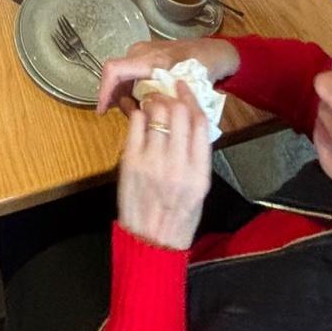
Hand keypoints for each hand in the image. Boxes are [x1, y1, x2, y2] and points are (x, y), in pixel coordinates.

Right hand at [97, 37, 240, 114]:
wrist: (216, 52)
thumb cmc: (204, 67)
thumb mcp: (185, 88)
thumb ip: (163, 100)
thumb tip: (140, 114)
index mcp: (150, 59)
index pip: (114, 69)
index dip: (104, 91)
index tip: (103, 111)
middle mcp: (141, 52)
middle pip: (117, 76)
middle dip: (118, 99)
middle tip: (132, 118)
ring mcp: (143, 52)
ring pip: (123, 77)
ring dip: (126, 96)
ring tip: (140, 112)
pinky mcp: (147, 56)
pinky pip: (132, 74)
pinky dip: (132, 90)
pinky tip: (144, 102)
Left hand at [116, 83, 213, 250]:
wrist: (151, 242)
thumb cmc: (179, 217)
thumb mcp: (200, 189)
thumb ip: (197, 156)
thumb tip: (191, 121)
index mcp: (199, 172)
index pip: (200, 123)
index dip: (192, 99)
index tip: (185, 88)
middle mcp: (178, 165)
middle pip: (178, 113)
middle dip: (172, 96)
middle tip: (166, 94)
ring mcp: (153, 162)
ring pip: (156, 114)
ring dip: (154, 101)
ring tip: (152, 102)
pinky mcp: (131, 161)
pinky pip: (136, 124)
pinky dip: (138, 113)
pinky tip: (139, 115)